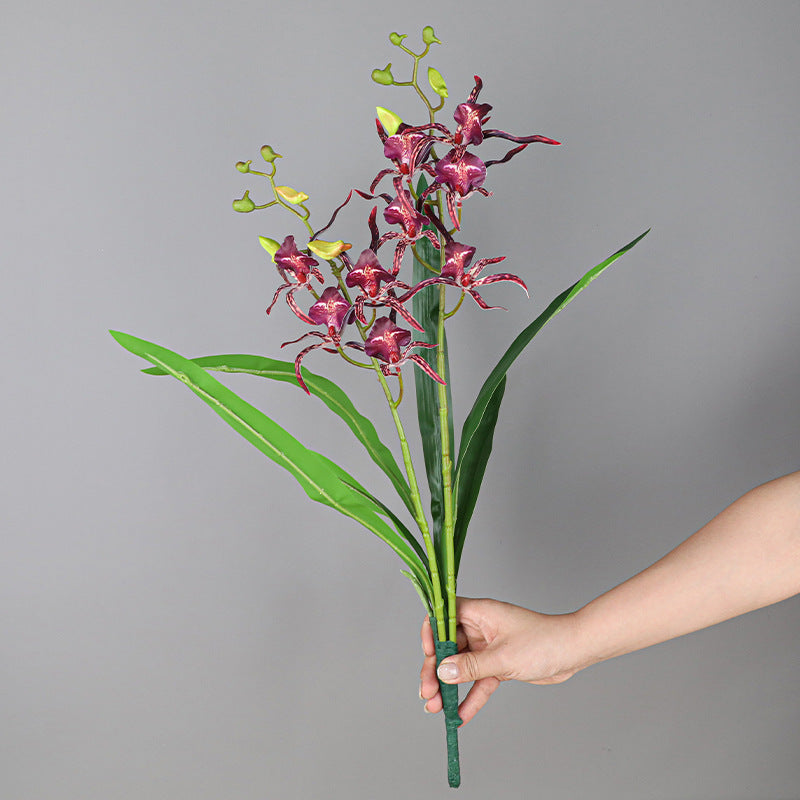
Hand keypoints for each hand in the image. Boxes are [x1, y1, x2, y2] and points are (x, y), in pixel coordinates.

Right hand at [419, 597, 582, 723]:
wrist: (573, 652)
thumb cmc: (543, 642)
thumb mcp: (503, 657)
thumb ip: (471, 666)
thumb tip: (442, 671)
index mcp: (480, 613)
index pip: (444, 615)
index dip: (431, 632)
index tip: (427, 653)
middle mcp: (481, 628)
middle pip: (448, 645)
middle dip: (435, 669)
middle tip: (427, 692)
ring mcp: (489, 647)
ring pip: (460, 666)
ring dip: (447, 686)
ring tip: (434, 707)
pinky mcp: (499, 665)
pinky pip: (478, 681)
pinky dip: (469, 697)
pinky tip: (459, 715)